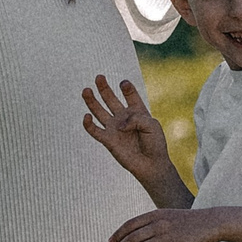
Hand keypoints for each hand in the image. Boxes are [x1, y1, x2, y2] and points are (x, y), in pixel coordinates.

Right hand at [81, 75, 176, 190]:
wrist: (151, 164)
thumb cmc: (155, 144)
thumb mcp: (151, 125)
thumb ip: (136, 119)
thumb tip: (118, 124)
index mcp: (137, 112)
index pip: (130, 95)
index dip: (127, 88)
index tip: (124, 83)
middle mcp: (123, 118)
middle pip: (111, 99)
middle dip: (104, 88)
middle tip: (99, 77)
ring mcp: (114, 128)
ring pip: (99, 111)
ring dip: (92, 101)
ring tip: (86, 90)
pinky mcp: (108, 140)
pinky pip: (94, 130)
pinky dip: (88, 124)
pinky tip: (86, 116)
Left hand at [108, 207, 221, 241]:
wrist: (213, 222)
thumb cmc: (191, 221)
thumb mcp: (170, 216)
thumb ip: (154, 222)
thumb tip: (139, 235)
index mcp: (155, 215)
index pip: (130, 225)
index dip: (117, 235)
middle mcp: (159, 224)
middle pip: (131, 238)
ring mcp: (167, 236)